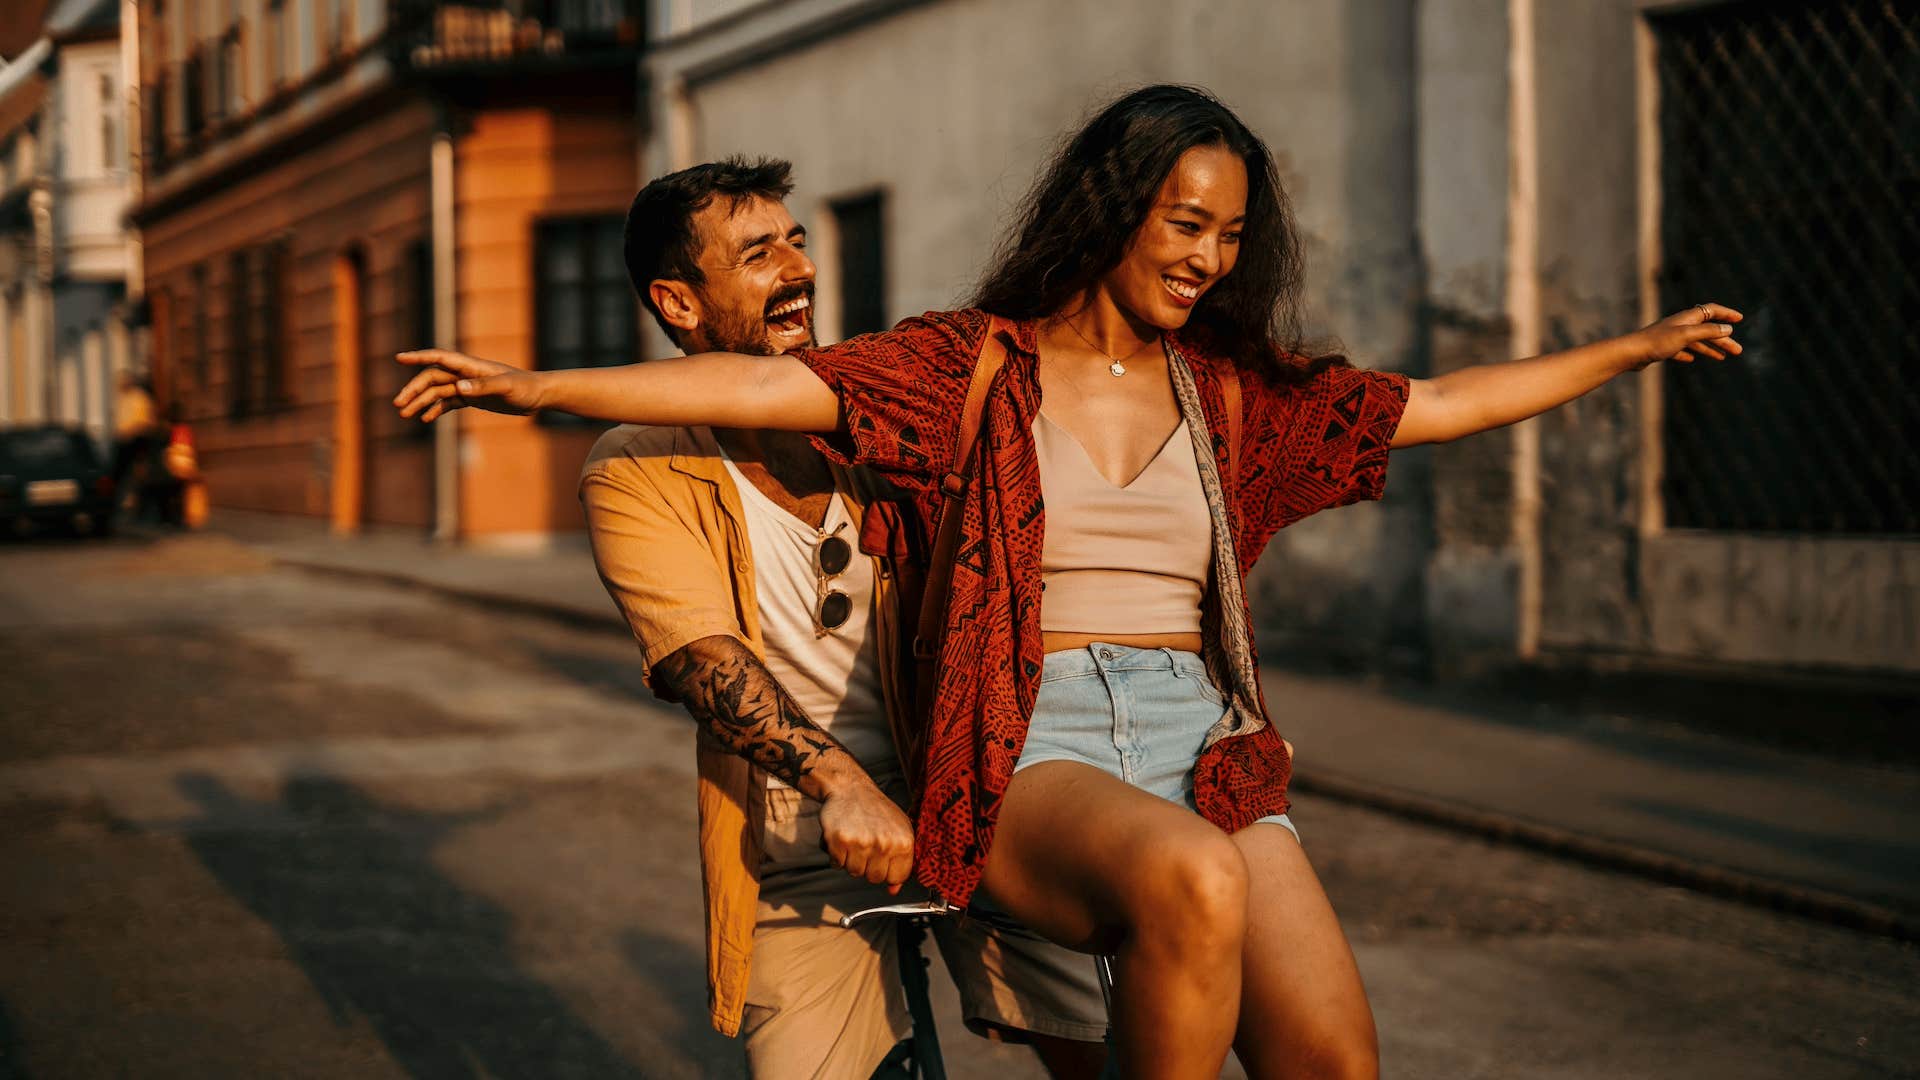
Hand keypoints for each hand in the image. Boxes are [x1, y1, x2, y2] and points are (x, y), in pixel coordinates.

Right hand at [394, 349, 544, 420]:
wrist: (539, 395)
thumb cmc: (525, 387)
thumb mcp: (506, 387)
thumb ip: (483, 387)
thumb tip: (459, 388)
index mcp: (470, 366)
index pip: (439, 358)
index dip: (418, 357)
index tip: (399, 358)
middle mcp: (465, 374)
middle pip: (432, 378)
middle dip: (414, 390)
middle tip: (398, 405)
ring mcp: (468, 386)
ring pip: (438, 392)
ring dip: (421, 402)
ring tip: (406, 415)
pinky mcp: (473, 397)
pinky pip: (449, 403)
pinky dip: (436, 409)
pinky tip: (426, 419)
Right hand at [817, 781, 914, 893]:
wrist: (850, 788)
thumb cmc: (877, 810)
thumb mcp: (899, 830)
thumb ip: (901, 861)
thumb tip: (894, 890)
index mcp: (904, 842)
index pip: (898, 877)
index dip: (888, 871)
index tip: (883, 858)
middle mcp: (884, 844)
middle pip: (875, 878)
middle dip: (869, 866)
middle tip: (867, 844)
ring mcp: (861, 843)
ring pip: (854, 872)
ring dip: (851, 860)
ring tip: (855, 838)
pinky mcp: (839, 841)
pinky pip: (836, 864)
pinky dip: (836, 855)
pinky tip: (843, 837)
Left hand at [1628, 302, 1743, 369]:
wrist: (1630, 353)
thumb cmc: (1657, 342)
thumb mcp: (1686, 335)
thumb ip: (1707, 331)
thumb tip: (1728, 329)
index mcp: (1687, 318)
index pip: (1711, 311)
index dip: (1726, 314)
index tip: (1739, 319)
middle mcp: (1680, 325)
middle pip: (1706, 329)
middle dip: (1723, 339)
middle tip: (1738, 351)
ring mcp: (1670, 336)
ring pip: (1695, 341)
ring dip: (1710, 348)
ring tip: (1723, 357)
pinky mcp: (1661, 348)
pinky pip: (1680, 350)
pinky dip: (1690, 354)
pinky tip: (1692, 359)